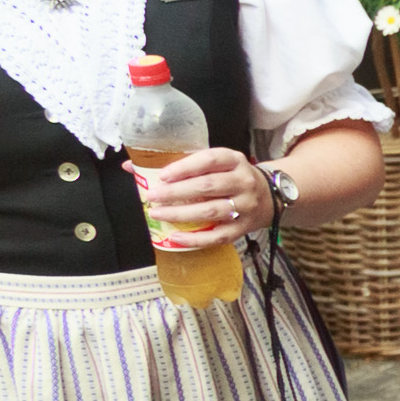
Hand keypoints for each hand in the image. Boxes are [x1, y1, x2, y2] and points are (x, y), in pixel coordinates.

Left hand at [132, 145, 266, 249]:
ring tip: (157, 214)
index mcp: (234, 160)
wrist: (270, 196)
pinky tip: (175, 237)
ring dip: (181, 214)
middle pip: (208, 186)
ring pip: (212, 211)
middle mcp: (243, 182)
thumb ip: (177, 163)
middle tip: (152, 196)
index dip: (185, 168)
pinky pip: (218, 236)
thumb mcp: (214, 163)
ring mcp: (245, 206)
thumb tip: (129, 167)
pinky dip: (195, 239)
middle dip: (177, 192)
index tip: (162, 175)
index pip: (209, 160)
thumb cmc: (231, 176)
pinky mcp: (244, 228)